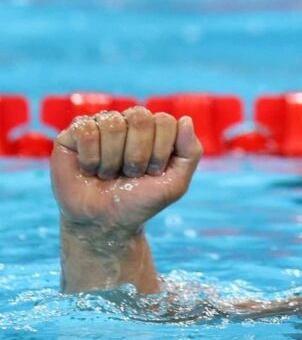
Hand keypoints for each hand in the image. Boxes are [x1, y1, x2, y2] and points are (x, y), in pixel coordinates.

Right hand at [51, 107, 202, 235]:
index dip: (160, 152)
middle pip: (140, 117)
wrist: (106, 222)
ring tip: (109, 175)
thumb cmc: (141, 201)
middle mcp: (128, 122)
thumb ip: (190, 152)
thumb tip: (185, 119)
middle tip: (131, 174)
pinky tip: (90, 169)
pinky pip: (86, 130)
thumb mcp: (175, 183)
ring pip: (113, 124)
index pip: (165, 121)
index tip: (153, 172)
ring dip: (113, 160)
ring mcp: (101, 125)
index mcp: (155, 130)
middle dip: (138, 155)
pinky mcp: (74, 133)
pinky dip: (91, 158)